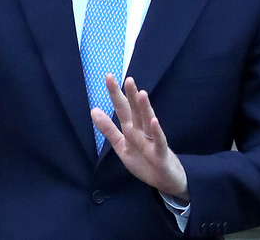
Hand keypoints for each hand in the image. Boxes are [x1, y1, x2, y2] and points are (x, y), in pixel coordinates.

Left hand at [91, 74, 188, 201]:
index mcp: (132, 129)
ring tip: (141, 93)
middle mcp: (143, 132)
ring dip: (145, 108)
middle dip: (131, 96)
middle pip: (136, 111)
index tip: (109, 76)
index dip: (116, 94)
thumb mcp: (122, 146)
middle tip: (128, 79)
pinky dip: (157, 132)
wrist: (166, 182)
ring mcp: (153, 142)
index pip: (123, 108)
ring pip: (148, 122)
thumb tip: (93, 110)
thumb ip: (108, 129)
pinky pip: (159, 142)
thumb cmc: (144, 161)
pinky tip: (153, 121)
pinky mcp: (161, 154)